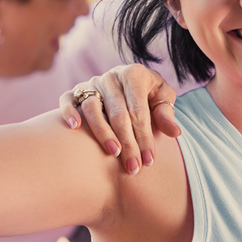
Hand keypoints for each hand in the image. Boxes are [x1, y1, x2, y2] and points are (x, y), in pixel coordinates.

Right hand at [58, 66, 180, 174]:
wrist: (129, 83)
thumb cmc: (149, 94)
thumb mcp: (163, 99)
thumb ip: (166, 114)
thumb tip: (174, 133)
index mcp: (134, 74)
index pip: (139, 110)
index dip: (144, 137)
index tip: (149, 161)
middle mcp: (111, 77)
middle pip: (117, 113)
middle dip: (127, 142)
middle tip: (133, 166)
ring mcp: (92, 83)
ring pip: (92, 107)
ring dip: (102, 132)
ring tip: (113, 152)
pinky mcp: (76, 91)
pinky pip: (67, 99)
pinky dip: (69, 111)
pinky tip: (75, 128)